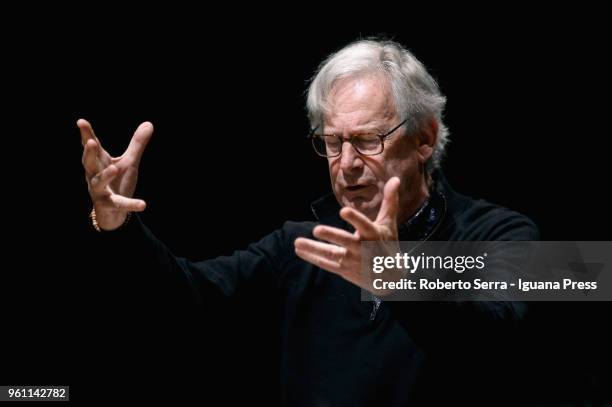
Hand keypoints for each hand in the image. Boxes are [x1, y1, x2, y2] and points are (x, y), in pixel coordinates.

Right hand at [78, 119, 152, 230]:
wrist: (113, 212)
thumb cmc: (118, 182)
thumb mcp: (129, 162)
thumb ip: (137, 144)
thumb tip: (149, 123)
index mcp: (100, 162)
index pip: (93, 147)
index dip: (87, 134)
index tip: (81, 122)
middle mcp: (95, 175)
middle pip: (89, 163)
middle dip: (89, 153)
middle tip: (91, 142)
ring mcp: (99, 190)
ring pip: (98, 182)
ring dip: (105, 176)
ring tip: (114, 169)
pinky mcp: (108, 205)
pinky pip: (119, 204)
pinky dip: (130, 204)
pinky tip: (143, 204)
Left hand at [294, 177, 401, 293]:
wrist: (390, 277)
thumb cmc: (387, 244)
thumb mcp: (389, 224)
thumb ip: (389, 202)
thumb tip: (395, 179)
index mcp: (373, 234)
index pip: (364, 225)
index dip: (354, 219)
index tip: (343, 211)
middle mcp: (363, 248)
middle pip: (346, 241)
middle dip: (332, 236)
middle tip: (316, 229)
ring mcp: (353, 260)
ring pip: (332, 254)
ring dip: (314, 249)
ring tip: (298, 242)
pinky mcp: (345, 269)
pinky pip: (327, 264)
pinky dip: (313, 257)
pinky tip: (299, 250)